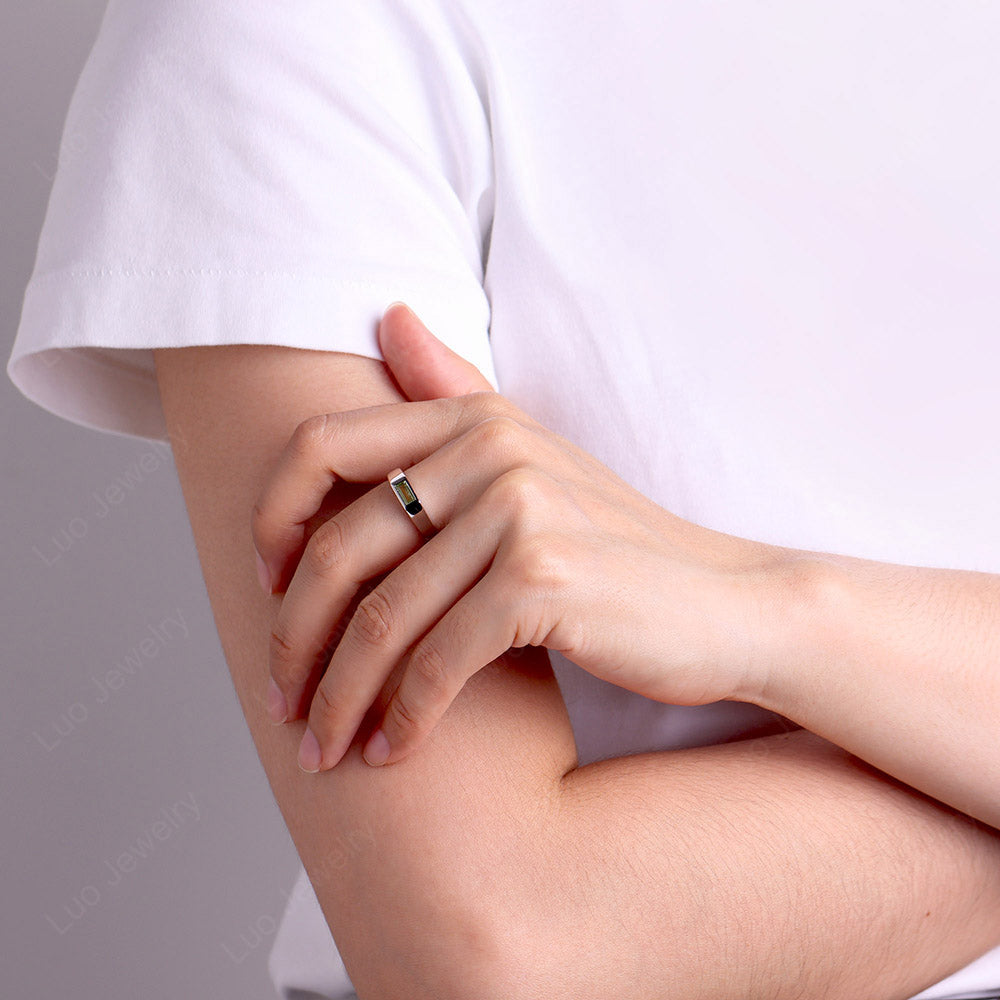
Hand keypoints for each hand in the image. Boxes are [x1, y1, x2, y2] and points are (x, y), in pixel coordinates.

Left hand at [252, 303, 795, 770]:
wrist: (723, 603)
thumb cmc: (614, 545)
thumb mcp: (533, 457)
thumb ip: (456, 389)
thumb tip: (389, 314)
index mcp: (474, 416)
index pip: (319, 446)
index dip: (272, 519)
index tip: (267, 586)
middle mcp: (491, 450)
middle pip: (340, 547)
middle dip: (294, 637)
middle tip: (281, 700)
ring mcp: (517, 511)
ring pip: (382, 618)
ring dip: (339, 697)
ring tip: (322, 747)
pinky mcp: (542, 580)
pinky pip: (437, 662)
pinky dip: (403, 718)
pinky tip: (390, 753)